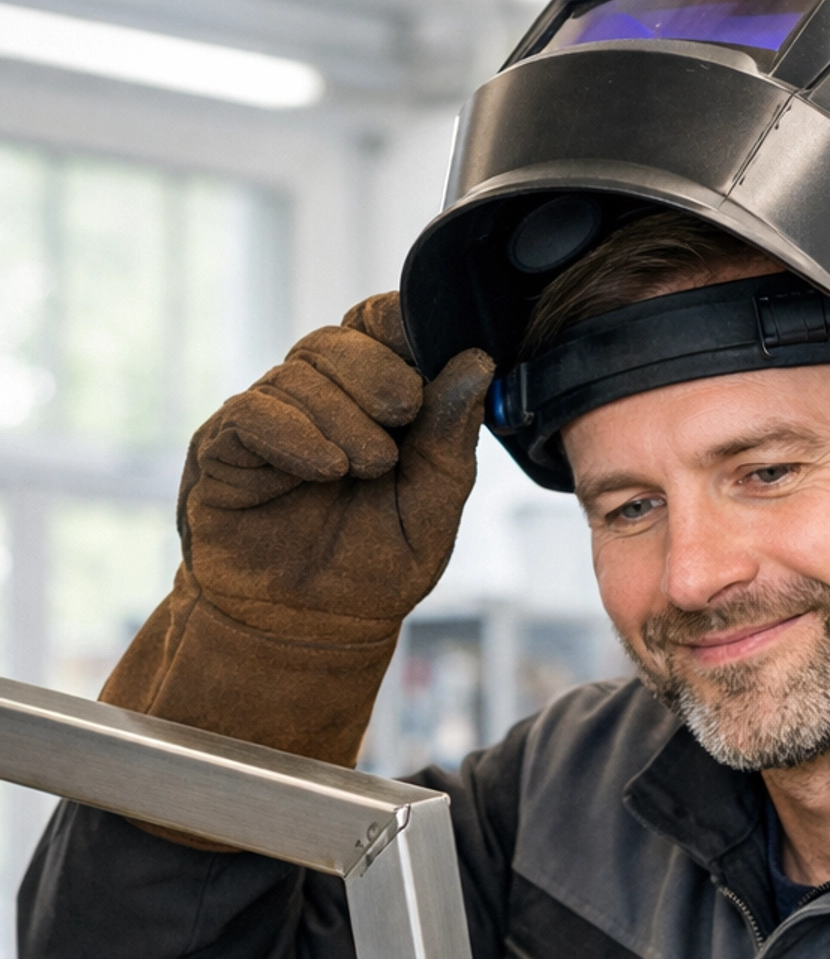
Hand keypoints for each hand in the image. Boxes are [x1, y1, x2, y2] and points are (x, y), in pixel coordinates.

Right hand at [179, 294, 492, 637]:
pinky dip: (295, 434)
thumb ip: (450, 439)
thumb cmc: (372, 572)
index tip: (428, 357)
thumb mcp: (431, 510)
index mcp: (371, 404)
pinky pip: (253, 414)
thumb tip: (476, 362)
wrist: (310, 633)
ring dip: (343, 416)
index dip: (401, 325)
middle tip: (402, 416)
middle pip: (340, 338)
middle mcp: (317, 401)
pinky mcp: (224, 449)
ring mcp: (269, 421)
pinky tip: (326, 468)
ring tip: (366, 469)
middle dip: (378, 371)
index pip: (379, 326)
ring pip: (299, 372)